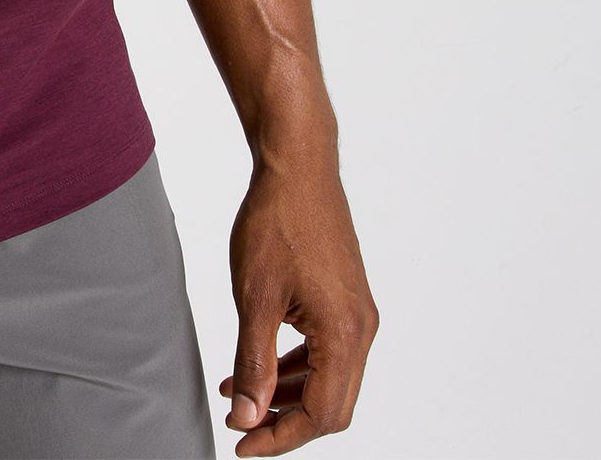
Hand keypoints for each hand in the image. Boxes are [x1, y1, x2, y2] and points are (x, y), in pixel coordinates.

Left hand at [219, 158, 378, 451]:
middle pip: (332, 405)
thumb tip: (248, 416)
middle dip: (286, 423)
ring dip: (287, 394)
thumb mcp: (255, 296)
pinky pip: (326, 351)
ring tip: (239, 394)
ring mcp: (358, 314)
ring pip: (329, 378)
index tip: (242, 445)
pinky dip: (295, 365)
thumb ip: (254, 361)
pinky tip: (259, 361)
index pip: (321, 414)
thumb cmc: (276, 222)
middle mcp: (361, 329)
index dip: (280, 437)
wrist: (297, 167)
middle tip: (241, 428)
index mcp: (344, 334)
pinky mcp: (347, 299)